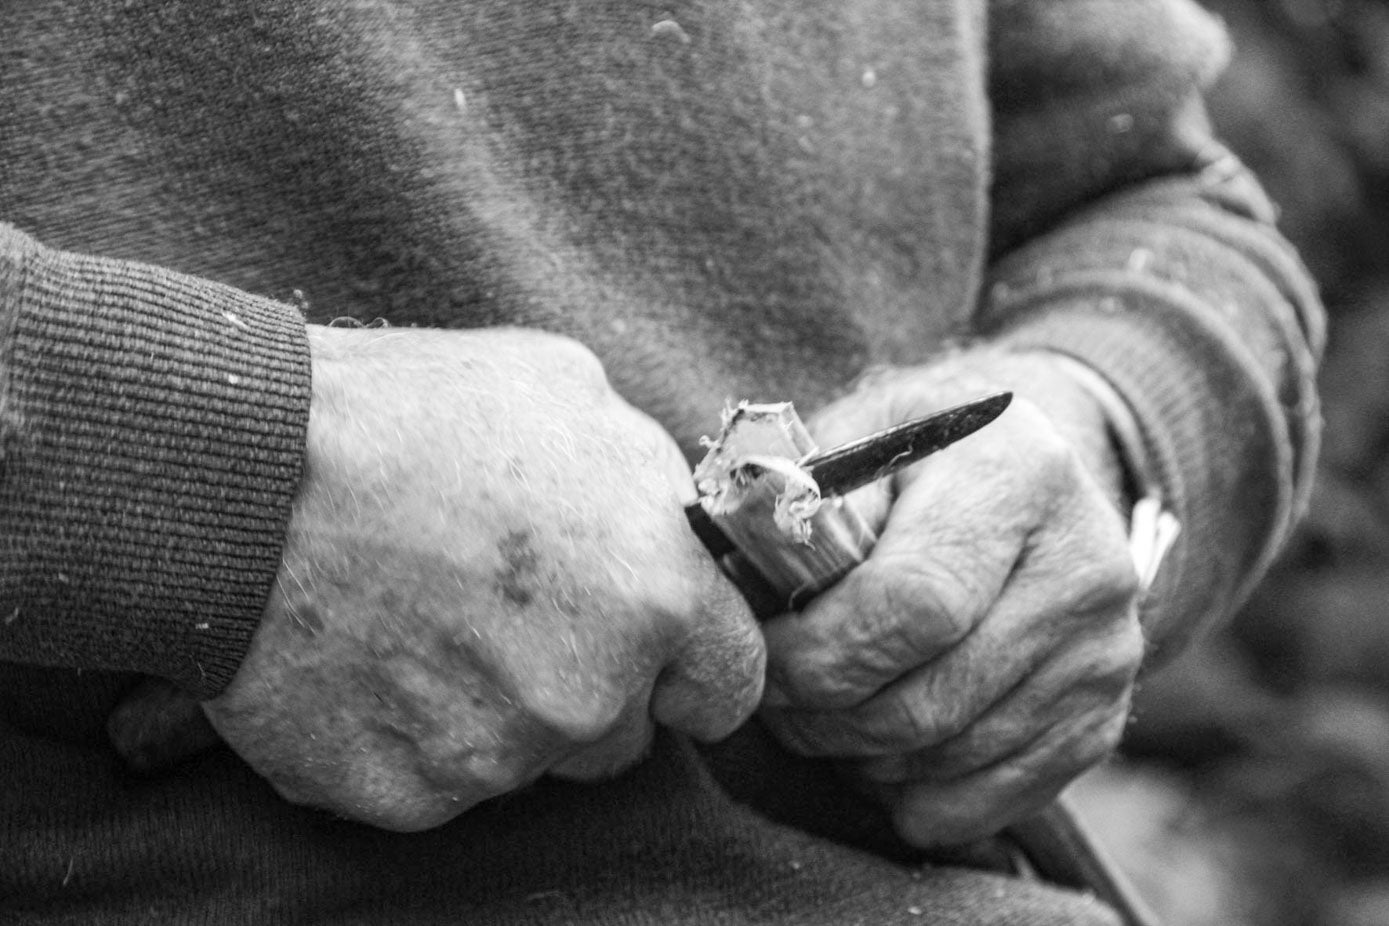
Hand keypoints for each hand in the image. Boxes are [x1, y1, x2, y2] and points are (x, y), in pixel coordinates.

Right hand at [202, 325, 763, 830]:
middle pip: (622, 733)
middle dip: (587, 688)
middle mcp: (589, 694)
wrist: (244, 472)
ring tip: (426, 618)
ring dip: (497, 711)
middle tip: (508, 615)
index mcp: (656, 594)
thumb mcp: (568, 391)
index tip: (654, 654)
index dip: (690, 667)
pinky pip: (436, 780)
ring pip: (528, 759)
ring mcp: (493, 756)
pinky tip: (372, 654)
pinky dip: (411, 733)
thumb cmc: (412, 414)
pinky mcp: (402, 794)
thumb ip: (644, 480)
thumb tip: (661, 524)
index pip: (728, 685)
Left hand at [757, 349, 1142, 846]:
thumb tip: (736, 590)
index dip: (817, 651)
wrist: (1023, 475)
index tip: (760, 653)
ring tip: (815, 713)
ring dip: (858, 757)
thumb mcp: (857, 441)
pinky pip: (988, 802)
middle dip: (824, 716)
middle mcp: (1085, 563)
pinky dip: (911, 797)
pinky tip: (873, 749)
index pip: (915, 604)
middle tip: (774, 697)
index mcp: (1018, 472)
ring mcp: (1106, 649)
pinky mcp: (1105, 715)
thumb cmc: (913, 461)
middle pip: (929, 698)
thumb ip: (803, 507)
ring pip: (950, 757)